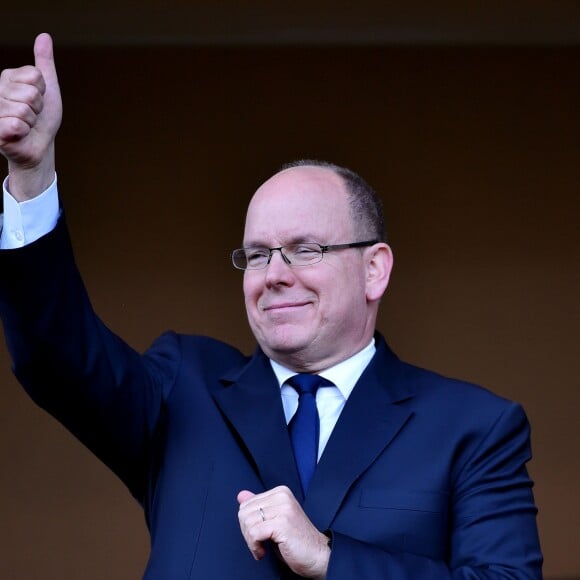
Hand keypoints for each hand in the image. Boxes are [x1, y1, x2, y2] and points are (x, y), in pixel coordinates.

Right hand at [0, 33, 61, 198]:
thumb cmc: (43, 119)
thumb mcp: (47, 89)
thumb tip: (44, 36)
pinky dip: (24, 132)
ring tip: (26, 125)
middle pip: (30, 93)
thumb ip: (44, 64)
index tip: (39, 101)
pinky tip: (19, 134)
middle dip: (37, 108)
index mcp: (8, 78)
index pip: (34, 76)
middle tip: (33, 116)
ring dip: (31, 122)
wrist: (40, 146)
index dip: (42, 91)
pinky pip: (17, 124)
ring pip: (24, 110)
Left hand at [237, 486, 330, 578]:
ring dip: (251, 541)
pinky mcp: (282, 523)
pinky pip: (254, 533)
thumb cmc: (297, 541)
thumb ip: (259, 506)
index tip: (258, 535)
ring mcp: (283, 508)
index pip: (246, 504)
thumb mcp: (275, 520)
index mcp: (280, 492)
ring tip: (262, 548)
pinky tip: (263, 552)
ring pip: (247, 522)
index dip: (247, 524)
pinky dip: (255, 546)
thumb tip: (241, 495)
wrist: (318, 555)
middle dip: (247, 532)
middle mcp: (282, 496)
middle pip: (244, 512)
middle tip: (259, 543)